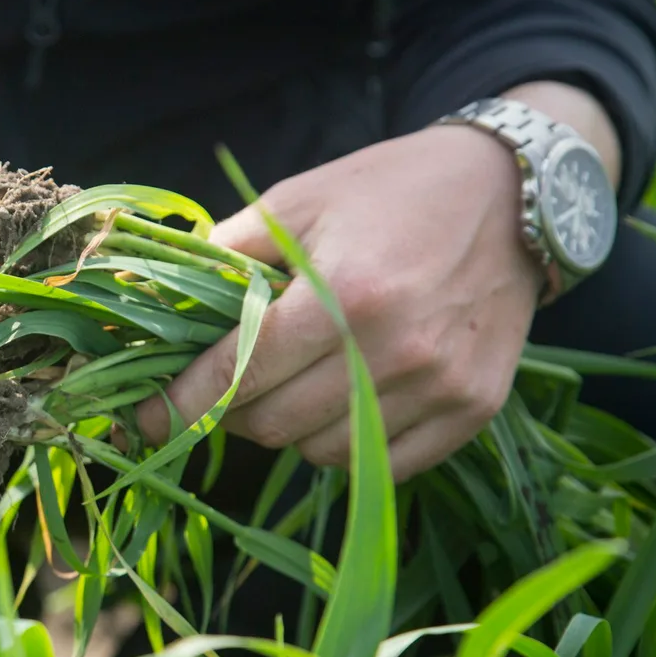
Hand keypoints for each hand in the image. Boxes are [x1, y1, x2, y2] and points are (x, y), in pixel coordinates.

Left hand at [137, 123, 544, 480]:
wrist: (510, 194)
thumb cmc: (389, 191)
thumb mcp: (296, 202)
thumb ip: (224, 256)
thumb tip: (147, 297)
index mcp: (344, 293)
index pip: (240, 371)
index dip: (181, 402)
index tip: (145, 417)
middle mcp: (394, 350)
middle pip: (272, 424)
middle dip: (228, 410)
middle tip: (222, 383)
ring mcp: (439, 387)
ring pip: (320, 452)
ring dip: (286, 427)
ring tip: (289, 381)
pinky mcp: (473, 410)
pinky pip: (381, 465)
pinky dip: (344, 443)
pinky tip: (339, 399)